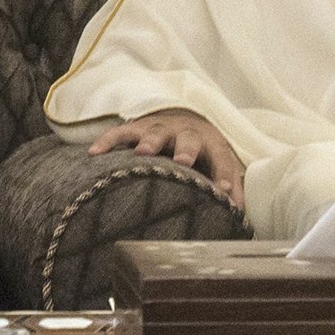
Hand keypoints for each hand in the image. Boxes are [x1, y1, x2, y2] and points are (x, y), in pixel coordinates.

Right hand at [88, 108, 244, 208]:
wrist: (181, 118)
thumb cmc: (201, 153)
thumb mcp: (219, 165)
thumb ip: (230, 188)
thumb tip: (240, 216)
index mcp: (209, 144)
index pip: (220, 156)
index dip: (223, 172)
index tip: (224, 189)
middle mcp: (185, 132)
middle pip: (189, 138)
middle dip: (186, 150)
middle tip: (183, 162)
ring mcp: (160, 128)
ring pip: (155, 131)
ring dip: (150, 141)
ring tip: (142, 153)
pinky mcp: (137, 128)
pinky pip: (120, 132)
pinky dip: (108, 141)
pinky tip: (94, 153)